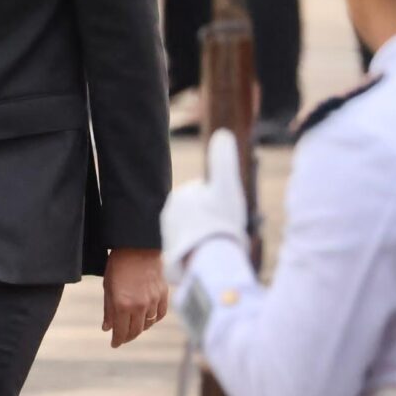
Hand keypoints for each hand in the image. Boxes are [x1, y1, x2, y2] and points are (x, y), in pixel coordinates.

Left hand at [102, 247, 168, 348]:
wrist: (138, 245)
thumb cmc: (119, 264)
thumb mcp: (108, 287)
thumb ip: (108, 310)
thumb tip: (107, 328)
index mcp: (122, 305)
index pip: (121, 332)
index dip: (117, 340)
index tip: (114, 344)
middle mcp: (139, 306)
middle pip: (135, 331)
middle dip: (128, 337)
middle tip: (123, 338)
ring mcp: (153, 300)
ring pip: (148, 324)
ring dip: (140, 328)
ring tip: (134, 326)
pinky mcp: (163, 294)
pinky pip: (160, 314)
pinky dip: (154, 319)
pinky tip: (148, 318)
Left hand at [160, 128, 248, 269]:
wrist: (210, 261)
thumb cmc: (220, 222)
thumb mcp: (227, 185)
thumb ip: (224, 159)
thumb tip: (223, 134)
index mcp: (179, 196)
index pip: (205, 195)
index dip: (220, 203)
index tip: (226, 214)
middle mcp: (168, 216)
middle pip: (199, 215)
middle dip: (211, 221)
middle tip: (223, 232)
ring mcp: (168, 238)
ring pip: (194, 233)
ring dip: (205, 238)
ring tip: (217, 247)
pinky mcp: (170, 259)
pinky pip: (190, 252)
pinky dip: (199, 254)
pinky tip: (209, 259)